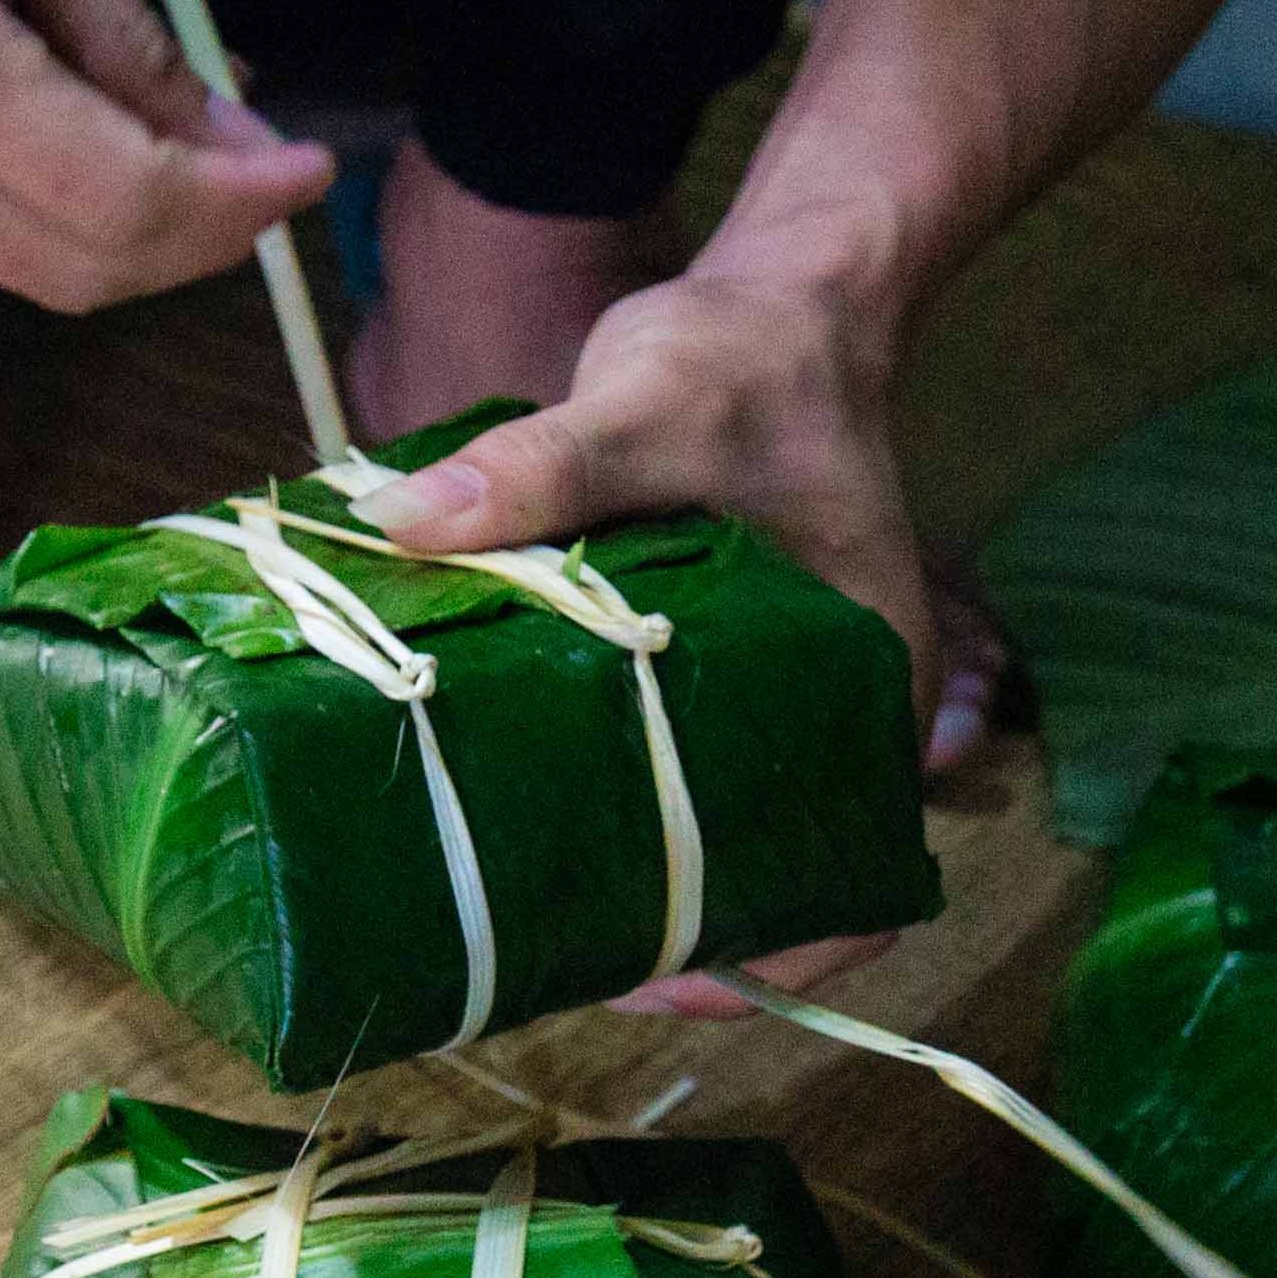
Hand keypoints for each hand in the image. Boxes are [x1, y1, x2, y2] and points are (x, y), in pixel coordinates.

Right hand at [0, 0, 329, 311]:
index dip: (238, 203)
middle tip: (266, 173)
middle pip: (95, 269)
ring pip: (43, 276)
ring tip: (186, 152)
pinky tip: (81, 149)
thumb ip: (129, 29)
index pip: (128, 199)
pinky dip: (59, 218)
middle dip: (205, 236)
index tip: (309, 166)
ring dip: (138, 235)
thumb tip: (231, 131)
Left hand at [348, 265, 1001, 1016]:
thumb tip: (401, 523)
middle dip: (675, 941)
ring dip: (641, 888)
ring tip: (525, 917)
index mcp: (875, 680)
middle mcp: (841, 712)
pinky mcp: (716, 678)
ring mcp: (780, 701)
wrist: (771, 297)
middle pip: (775, 882)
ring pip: (720, 840)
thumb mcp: (648, 398)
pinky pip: (673, 774)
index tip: (659, 980)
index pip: (856, 872)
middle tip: (554, 963)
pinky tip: (520, 823)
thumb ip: (538, 467)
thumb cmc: (744, 355)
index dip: (773, 957)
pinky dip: (612, 810)